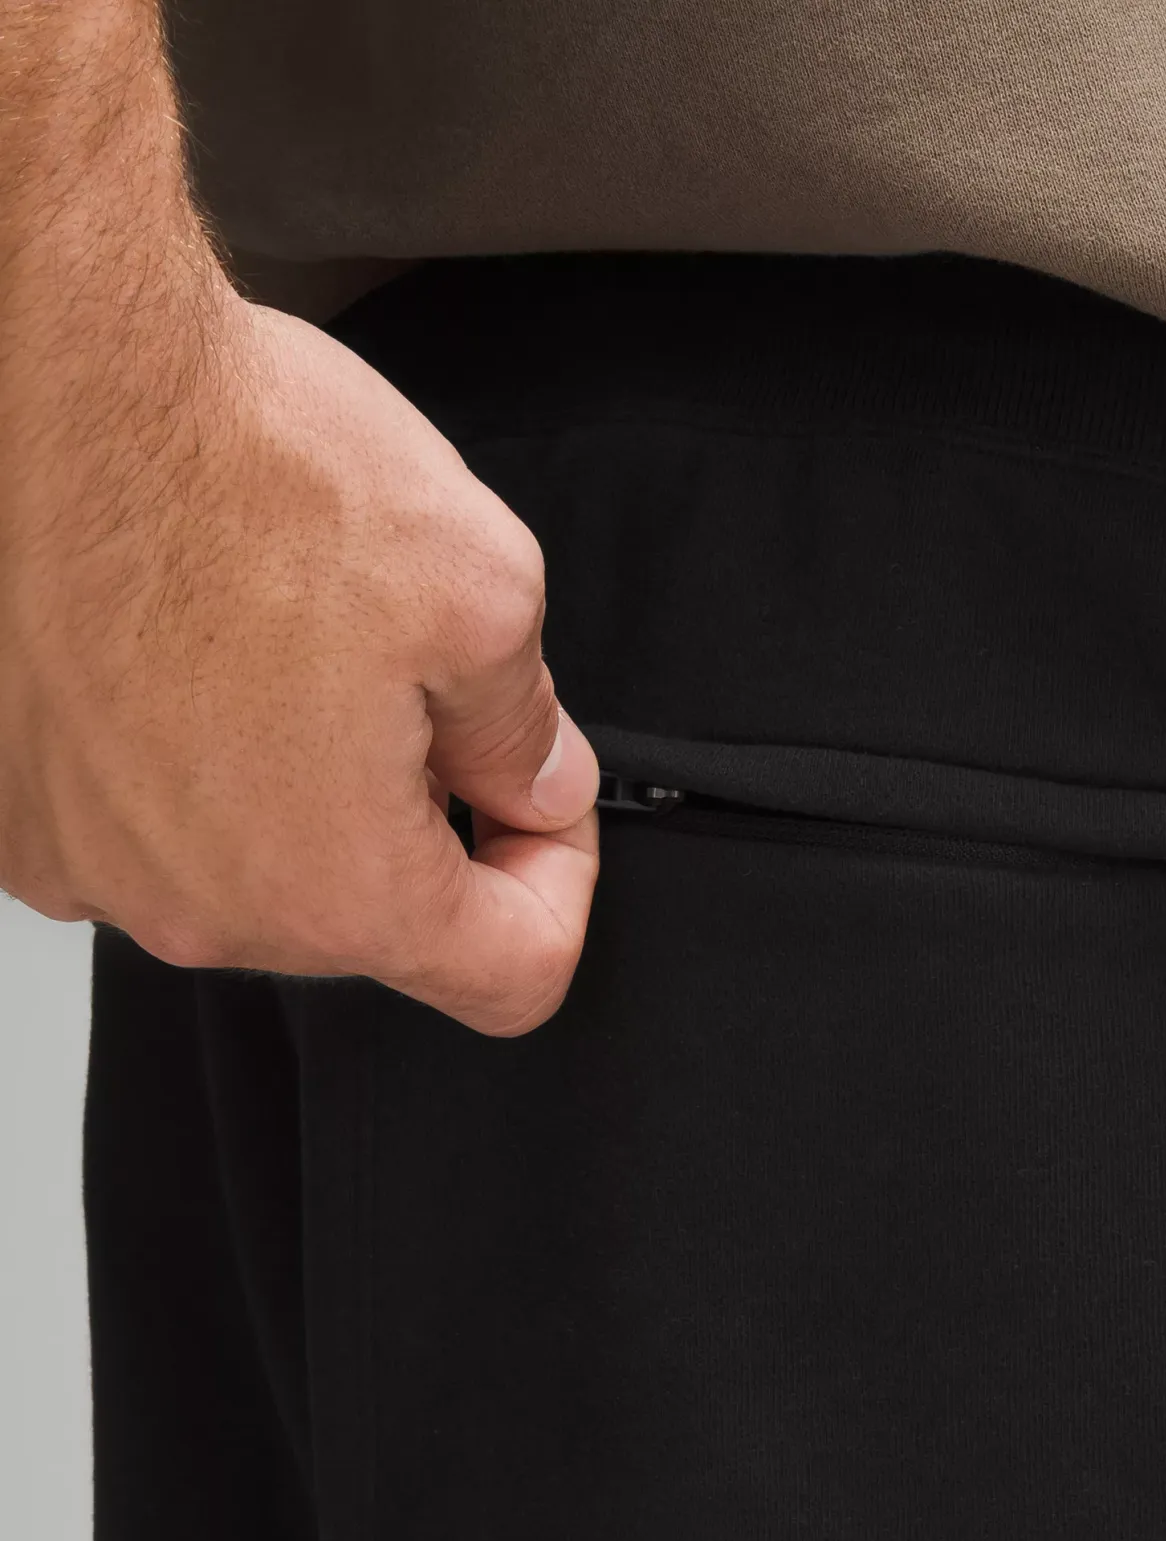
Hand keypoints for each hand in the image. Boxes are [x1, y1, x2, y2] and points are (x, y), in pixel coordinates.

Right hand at [0, 288, 598, 1035]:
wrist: (59, 385)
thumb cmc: (244, 472)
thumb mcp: (481, 590)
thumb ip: (528, 728)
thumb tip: (534, 780)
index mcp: (340, 887)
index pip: (512, 974)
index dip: (558, 880)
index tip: (538, 800)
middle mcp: (206, 910)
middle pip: (379, 921)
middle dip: (429, 819)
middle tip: (424, 687)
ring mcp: (100, 868)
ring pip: (265, 871)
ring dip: (311, 787)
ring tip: (299, 647)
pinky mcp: (27, 815)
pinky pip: (157, 829)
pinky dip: (203, 767)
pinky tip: (206, 658)